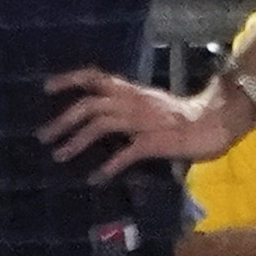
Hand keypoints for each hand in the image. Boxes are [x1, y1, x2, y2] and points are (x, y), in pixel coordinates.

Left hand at [37, 66, 237, 179]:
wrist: (213, 121)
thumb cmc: (182, 115)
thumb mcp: (149, 103)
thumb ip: (127, 106)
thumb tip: (102, 115)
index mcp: (130, 91)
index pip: (95, 77)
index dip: (69, 79)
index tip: (46, 87)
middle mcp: (132, 102)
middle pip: (89, 104)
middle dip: (63, 119)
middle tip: (43, 136)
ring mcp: (142, 121)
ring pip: (100, 124)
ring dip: (77, 141)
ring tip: (59, 155)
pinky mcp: (153, 142)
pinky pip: (126, 153)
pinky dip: (108, 166)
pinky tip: (95, 178)